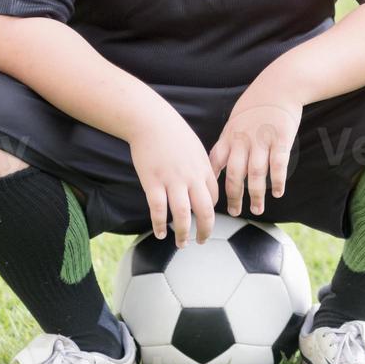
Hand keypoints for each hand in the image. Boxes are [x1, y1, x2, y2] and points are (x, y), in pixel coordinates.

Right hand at [128, 107, 217, 247]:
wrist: (151, 120)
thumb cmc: (173, 132)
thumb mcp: (195, 147)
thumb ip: (200, 166)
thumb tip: (203, 183)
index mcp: (203, 169)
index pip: (214, 198)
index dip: (210, 212)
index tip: (205, 219)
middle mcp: (191, 177)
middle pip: (205, 211)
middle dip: (205, 230)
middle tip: (201, 241)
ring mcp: (171, 181)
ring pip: (182, 215)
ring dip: (183, 234)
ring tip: (181, 243)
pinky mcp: (152, 182)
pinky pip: (158, 210)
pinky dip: (160, 225)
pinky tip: (160, 233)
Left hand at [208, 94, 301, 216]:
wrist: (280, 85)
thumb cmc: (258, 102)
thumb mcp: (235, 119)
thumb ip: (228, 139)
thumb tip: (220, 158)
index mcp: (229, 136)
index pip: (214, 162)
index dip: (211, 182)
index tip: (210, 198)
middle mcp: (243, 140)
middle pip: (234, 174)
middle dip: (233, 197)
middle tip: (234, 212)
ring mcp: (262, 140)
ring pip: (255, 174)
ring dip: (255, 195)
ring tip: (257, 209)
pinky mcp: (281, 139)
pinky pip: (278, 165)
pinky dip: (277, 181)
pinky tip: (277, 192)